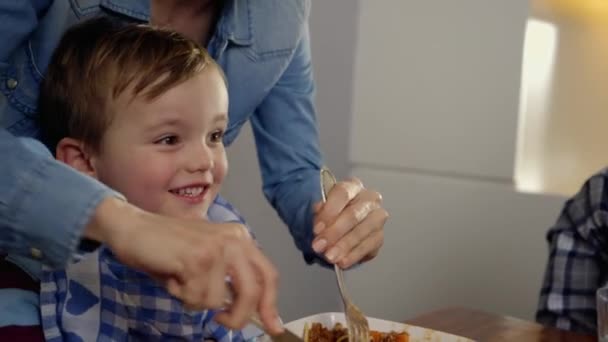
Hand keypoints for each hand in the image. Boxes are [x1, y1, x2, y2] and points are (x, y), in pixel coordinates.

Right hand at [84, 197, 282, 334]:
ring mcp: (216, 248)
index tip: (273, 327)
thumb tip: (250, 314)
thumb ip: (229, 281)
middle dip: (238, 316)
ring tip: (180, 279)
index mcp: (240, 238)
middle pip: (252, 291)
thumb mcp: (207, 261)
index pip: (268, 274)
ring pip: (217, 300)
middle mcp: (234, 240)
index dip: (271, 303)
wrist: (133, 227)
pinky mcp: (197, 258)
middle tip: (220, 322)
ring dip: (194, 299)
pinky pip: (196, 297)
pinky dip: (180, 295)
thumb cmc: (168, 247)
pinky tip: (172, 276)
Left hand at [311, 177, 387, 267]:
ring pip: (362, 231)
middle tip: (319, 246)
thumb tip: (318, 213)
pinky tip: (343, 261)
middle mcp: (369, 199)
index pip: (343, 194)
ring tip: (330, 256)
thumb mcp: (320, 210)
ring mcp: (377, 218)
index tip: (317, 228)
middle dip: (334, 232)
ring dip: (344, 246)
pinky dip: (354, 255)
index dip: (329, 211)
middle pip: (353, 214)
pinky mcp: (380, 237)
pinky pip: (369, 247)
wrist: (340, 228)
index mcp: (353, 186)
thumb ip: (319, 211)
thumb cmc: (330, 215)